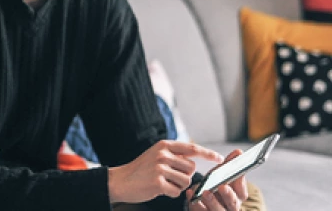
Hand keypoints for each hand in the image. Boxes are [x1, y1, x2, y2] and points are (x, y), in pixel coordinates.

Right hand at [108, 140, 223, 204]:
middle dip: (185, 176)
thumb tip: (193, 159)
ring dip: (178, 186)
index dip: (207, 153)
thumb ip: (173, 155)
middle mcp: (163, 154)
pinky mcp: (157, 182)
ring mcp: (160, 168)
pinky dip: (171, 193)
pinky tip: (158, 189)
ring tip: (163, 183)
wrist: (121, 180)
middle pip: (191, 168)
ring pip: (186, 181)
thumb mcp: (156, 155)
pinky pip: (177, 192)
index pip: (192, 148)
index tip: (219, 158)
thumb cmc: (141, 169)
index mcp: (164, 145)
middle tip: (170, 177)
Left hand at [186, 150, 248, 210]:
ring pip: (217, 210)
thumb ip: (229, 164)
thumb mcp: (221, 173)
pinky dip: (195, 203)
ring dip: (212, 201)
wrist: (201, 197)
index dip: (240, 185)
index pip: (242, 193)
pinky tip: (190, 194)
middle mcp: (229, 206)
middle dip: (228, 196)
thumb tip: (239, 152)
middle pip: (233, 204)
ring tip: (205, 192)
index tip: (236, 176)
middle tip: (222, 186)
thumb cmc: (214, 183)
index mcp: (236, 196)